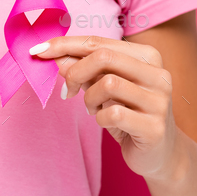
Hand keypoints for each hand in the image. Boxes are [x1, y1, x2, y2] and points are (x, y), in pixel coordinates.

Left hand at [31, 35, 179, 178]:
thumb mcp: (102, 87)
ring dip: (89, 98)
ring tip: (92, 108)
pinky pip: (112, 114)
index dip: (64, 45)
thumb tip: (56, 56)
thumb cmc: (127, 113)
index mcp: (147, 56)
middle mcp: (158, 74)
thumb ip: (82, 69)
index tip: (37, 50)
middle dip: (74, 72)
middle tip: (67, 91)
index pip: (98, 42)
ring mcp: (159, 100)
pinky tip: (105, 122)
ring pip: (107, 84)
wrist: (159, 153)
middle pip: (103, 57)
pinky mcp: (155, 126)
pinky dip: (100, 118)